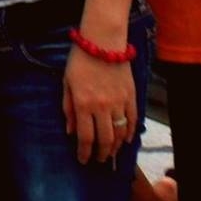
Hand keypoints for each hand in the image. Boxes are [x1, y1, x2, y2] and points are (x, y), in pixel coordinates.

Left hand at [62, 41, 136, 164]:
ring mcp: (119, 102)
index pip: (85, 137)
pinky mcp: (131, 96)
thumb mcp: (67, 83)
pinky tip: (126, 140)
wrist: (103, 40)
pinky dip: (130, 133)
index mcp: (84, 104)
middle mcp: (102, 106)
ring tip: (112, 153)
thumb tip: (70, 131)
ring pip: (120, 133)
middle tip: (99, 160)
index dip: (84, 152)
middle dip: (102, 154)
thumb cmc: (81, 59)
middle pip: (105, 140)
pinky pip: (133, 120)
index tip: (83, 160)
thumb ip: (69, 108)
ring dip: (116, 147)